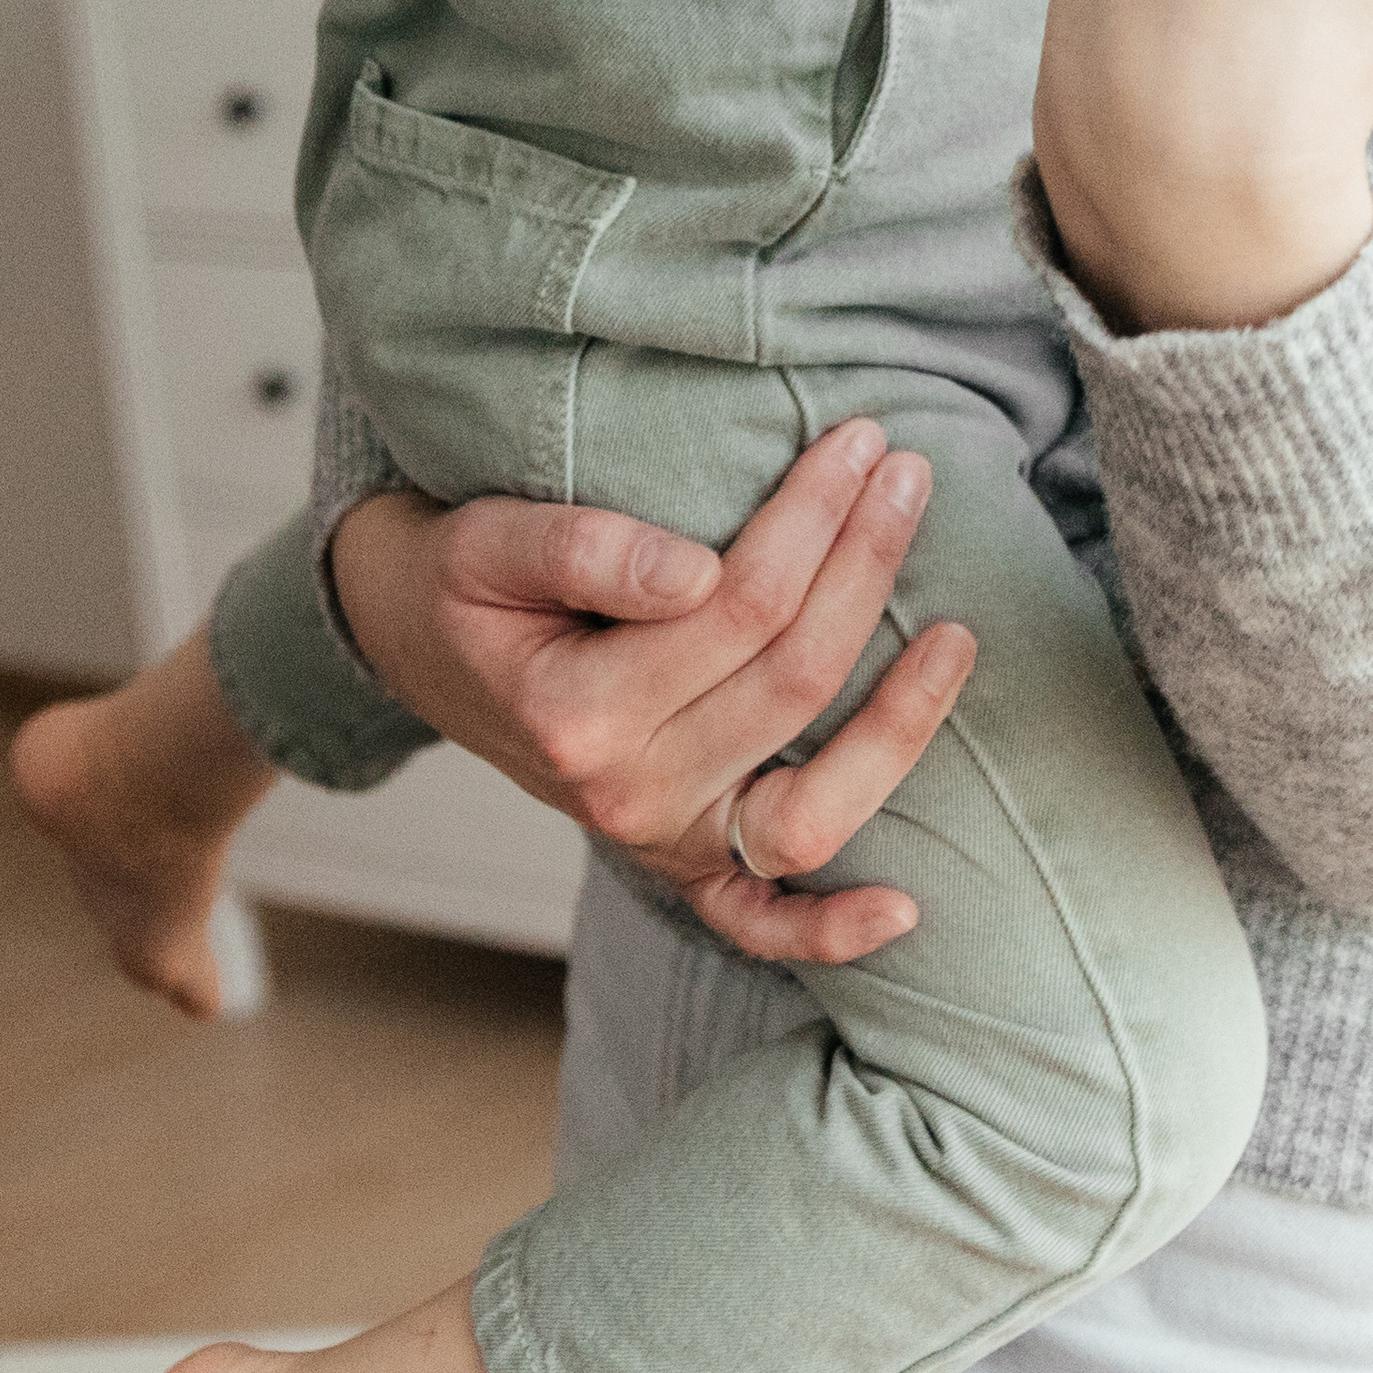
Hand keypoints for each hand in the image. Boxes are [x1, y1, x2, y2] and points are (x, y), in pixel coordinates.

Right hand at [327, 421, 976, 966]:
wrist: (415, 644)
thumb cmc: (460, 581)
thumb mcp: (489, 540)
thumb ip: (583, 547)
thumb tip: (696, 570)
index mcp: (576, 711)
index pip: (739, 605)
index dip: (813, 517)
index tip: (859, 441)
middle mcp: (625, 795)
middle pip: (791, 680)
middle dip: (865, 566)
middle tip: (908, 474)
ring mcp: (659, 842)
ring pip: (812, 807)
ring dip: (900, 722)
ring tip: (958, 631)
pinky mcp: (680, 866)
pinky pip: (760, 922)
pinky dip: (829, 931)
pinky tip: (905, 909)